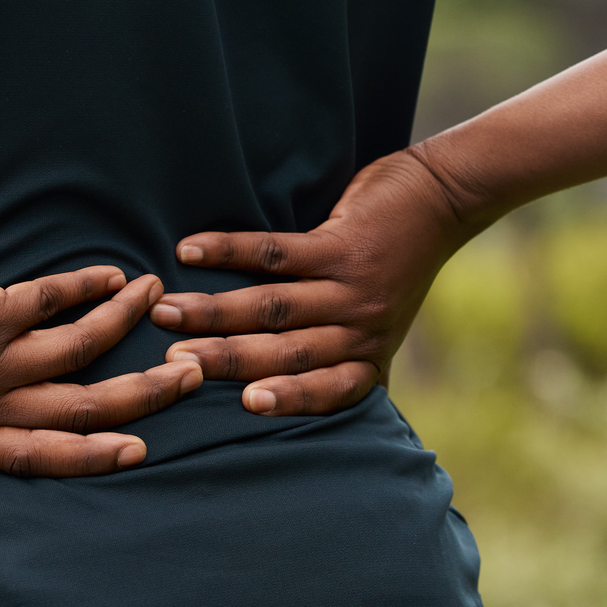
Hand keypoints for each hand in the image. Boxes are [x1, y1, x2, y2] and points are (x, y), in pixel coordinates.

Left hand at [0, 217, 202, 475]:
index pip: (33, 456)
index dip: (89, 458)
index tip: (136, 449)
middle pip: (77, 413)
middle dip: (140, 398)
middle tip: (187, 377)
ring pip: (81, 356)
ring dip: (127, 327)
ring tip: (159, 301)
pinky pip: (55, 303)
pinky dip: (91, 287)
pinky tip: (116, 275)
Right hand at [150, 148, 474, 414]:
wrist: (440, 200)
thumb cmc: (399, 266)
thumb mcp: (383, 325)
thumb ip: (351, 361)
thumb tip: (313, 404)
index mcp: (369, 355)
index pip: (329, 391)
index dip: (289, 400)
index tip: (243, 406)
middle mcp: (362, 328)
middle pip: (286, 353)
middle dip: (226, 360)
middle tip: (173, 363)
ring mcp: (352, 287)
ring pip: (274, 307)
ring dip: (214, 310)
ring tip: (166, 311)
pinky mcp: (340, 245)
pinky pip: (275, 253)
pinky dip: (227, 251)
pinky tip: (190, 250)